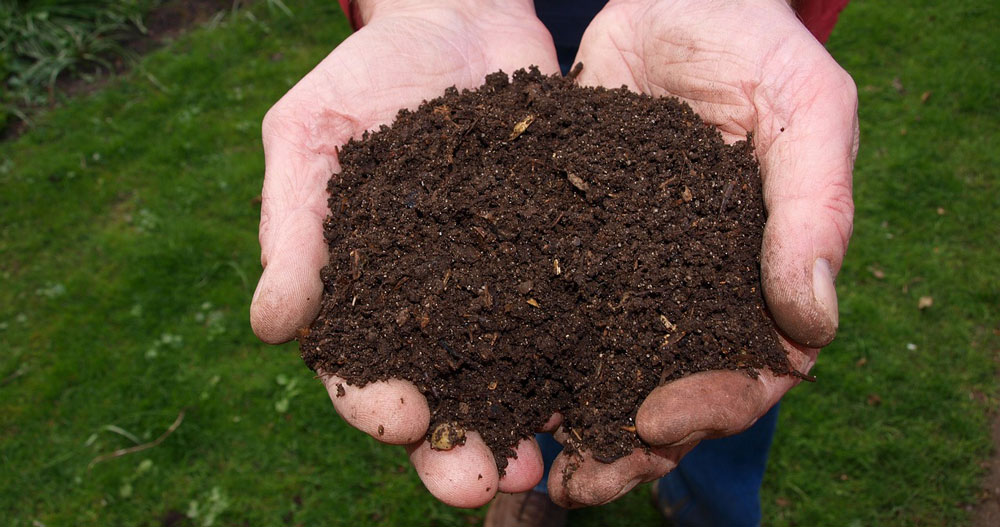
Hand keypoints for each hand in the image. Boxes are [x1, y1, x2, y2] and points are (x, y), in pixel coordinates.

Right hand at [249, 0, 558, 507]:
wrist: (458, 19)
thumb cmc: (367, 75)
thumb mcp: (310, 135)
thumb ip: (291, 228)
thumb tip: (270, 328)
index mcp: (362, 292)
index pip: (358, 369)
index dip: (374, 404)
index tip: (400, 419)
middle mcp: (432, 307)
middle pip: (439, 396)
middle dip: (453, 448)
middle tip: (476, 485)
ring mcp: (498, 288)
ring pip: (508, 378)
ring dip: (520, 429)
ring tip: (542, 468)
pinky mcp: (556, 261)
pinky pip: (570, 320)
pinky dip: (582, 362)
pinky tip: (601, 393)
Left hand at [545, 0, 858, 506]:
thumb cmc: (753, 45)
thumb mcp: (804, 109)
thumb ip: (816, 208)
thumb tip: (813, 324)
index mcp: (758, 276)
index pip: (751, 370)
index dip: (712, 406)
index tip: (656, 419)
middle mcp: (690, 289)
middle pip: (668, 391)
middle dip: (628, 444)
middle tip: (579, 482)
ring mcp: (627, 273)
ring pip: (601, 367)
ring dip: (568, 421)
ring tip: (522, 460)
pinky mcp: (566, 245)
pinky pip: (543, 311)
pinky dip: (519, 355)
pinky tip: (481, 384)